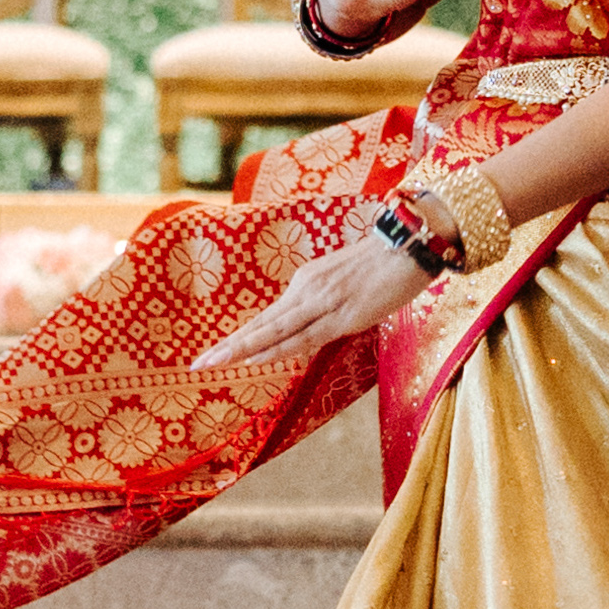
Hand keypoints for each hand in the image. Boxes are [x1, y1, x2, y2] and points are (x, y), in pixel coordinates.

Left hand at [192, 231, 438, 369]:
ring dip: (241, 349)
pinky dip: (275, 349)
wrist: (409, 245)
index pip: (269, 316)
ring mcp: (321, 302)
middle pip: (262, 324)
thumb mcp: (346, 282)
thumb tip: (316, 322)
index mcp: (307, 282)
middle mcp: (306, 290)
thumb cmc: (385, 263)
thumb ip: (328, 301)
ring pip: (274, 331)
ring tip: (214, 364)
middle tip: (198, 363)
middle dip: (229, 346)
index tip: (218, 349)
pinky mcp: (341, 315)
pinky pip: (302, 337)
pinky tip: (255, 358)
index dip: (242, 335)